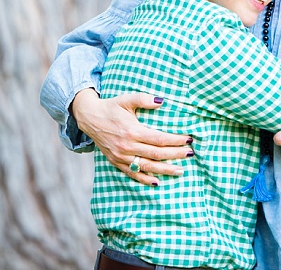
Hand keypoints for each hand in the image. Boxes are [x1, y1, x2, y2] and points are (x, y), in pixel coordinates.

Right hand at [71, 88, 192, 185]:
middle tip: (191, 154)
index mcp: (132, 130)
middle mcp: (127, 146)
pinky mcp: (115, 161)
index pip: (159, 139)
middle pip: (156, 154)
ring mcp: (121, 156)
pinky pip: (132, 173)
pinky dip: (144, 179)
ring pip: (147, 166)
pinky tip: (157, 182)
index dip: (175, 140)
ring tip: (181, 170)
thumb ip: (144, 99)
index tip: (188, 140)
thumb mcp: (126, 99)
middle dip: (176, 155)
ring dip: (165, 170)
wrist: (89, 117)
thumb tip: (162, 101)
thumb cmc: (111, 107)